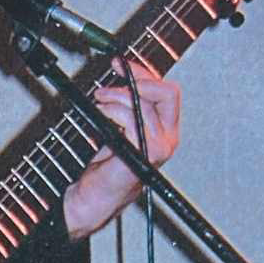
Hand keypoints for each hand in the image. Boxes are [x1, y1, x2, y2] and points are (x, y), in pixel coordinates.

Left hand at [63, 62, 181, 240]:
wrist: (94, 197)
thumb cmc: (106, 168)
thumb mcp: (120, 128)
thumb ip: (129, 106)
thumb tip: (124, 76)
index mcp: (166, 130)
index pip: (168, 91)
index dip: (144, 74)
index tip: (121, 65)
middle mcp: (168, 138)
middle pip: (168, 93)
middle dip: (138, 80)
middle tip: (113, 81)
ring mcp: (160, 147)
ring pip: (146, 104)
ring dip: (119, 96)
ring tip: (101, 99)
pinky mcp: (145, 153)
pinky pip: (133, 119)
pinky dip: (115, 111)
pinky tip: (103, 112)